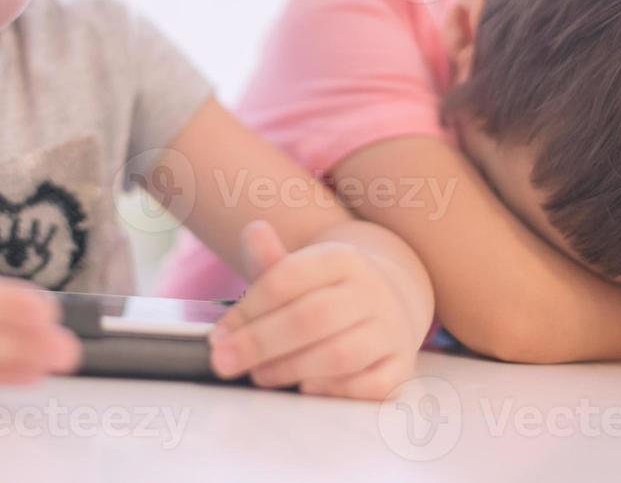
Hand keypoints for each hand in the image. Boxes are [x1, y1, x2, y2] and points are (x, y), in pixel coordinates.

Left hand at [207, 220, 418, 399]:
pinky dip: (335, 390)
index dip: (248, 309)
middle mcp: (372, 291)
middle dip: (260, 343)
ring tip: (259, 374)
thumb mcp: (299, 269)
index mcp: (343, 259)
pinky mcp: (401, 366)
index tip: (219, 334)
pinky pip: (371, 385)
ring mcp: (391, 330)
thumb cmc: (325, 291)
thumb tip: (253, 231)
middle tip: (224, 361)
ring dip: (290, 369)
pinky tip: (306, 387)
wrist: (386, 301)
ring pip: (341, 355)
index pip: (288, 278)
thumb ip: (269, 260)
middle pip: (312, 318)